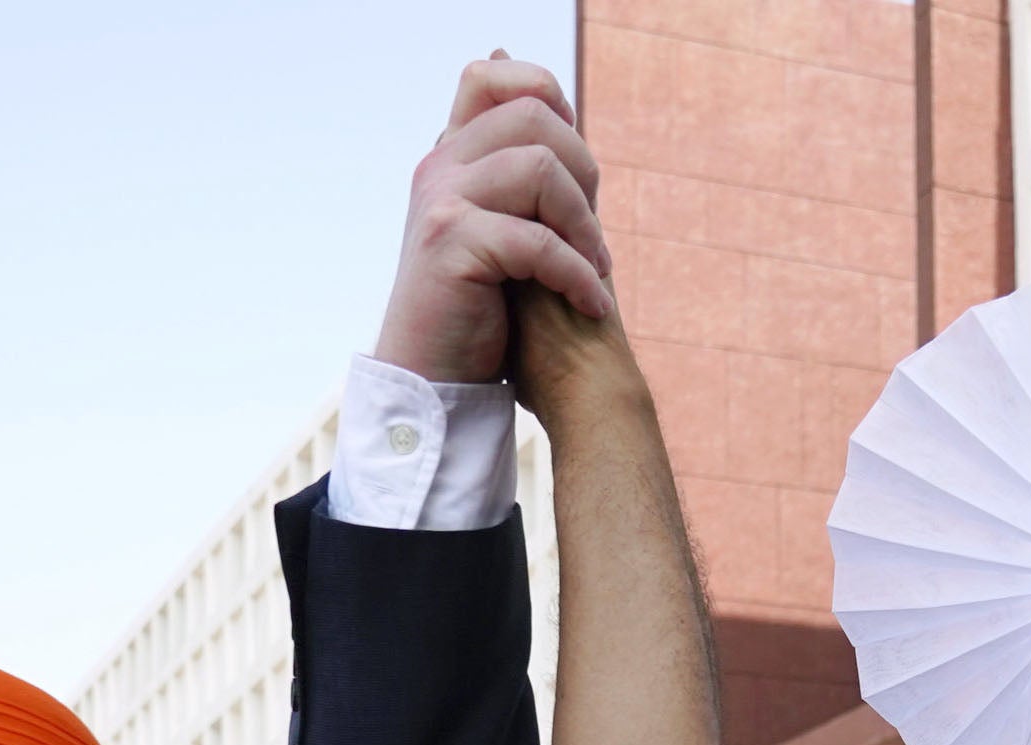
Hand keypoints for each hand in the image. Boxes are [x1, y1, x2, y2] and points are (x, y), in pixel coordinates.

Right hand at [374, 53, 611, 385]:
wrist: (436, 378)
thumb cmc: (481, 312)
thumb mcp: (505, 231)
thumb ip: (525, 179)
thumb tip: (556, 110)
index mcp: (451, 158)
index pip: (490, 79)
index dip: (546, 99)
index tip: (575, 169)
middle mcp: (440, 167)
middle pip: (533, 118)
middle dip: (584, 174)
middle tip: (594, 239)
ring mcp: (442, 200)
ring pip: (540, 169)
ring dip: (584, 226)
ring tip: (594, 274)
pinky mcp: (451, 243)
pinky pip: (538, 240)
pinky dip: (577, 276)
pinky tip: (590, 305)